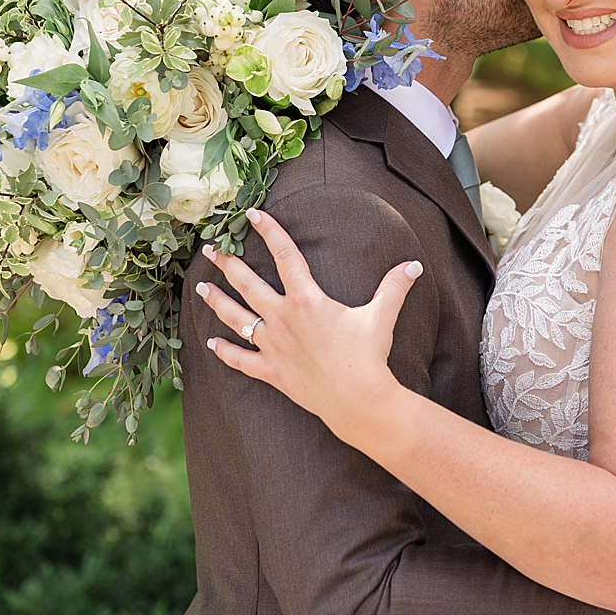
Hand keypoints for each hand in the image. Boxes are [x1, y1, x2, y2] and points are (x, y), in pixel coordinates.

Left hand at [199, 208, 422, 439]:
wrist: (357, 400)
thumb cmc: (368, 356)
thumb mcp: (382, 316)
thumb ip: (395, 286)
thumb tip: (414, 264)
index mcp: (307, 300)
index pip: (284, 256)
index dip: (269, 231)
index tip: (253, 214)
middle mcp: (283, 319)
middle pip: (248, 284)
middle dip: (228, 263)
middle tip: (211, 249)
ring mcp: (273, 346)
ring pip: (236, 318)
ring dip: (217, 302)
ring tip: (201, 288)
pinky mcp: (271, 372)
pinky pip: (241, 360)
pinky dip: (225, 351)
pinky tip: (210, 343)